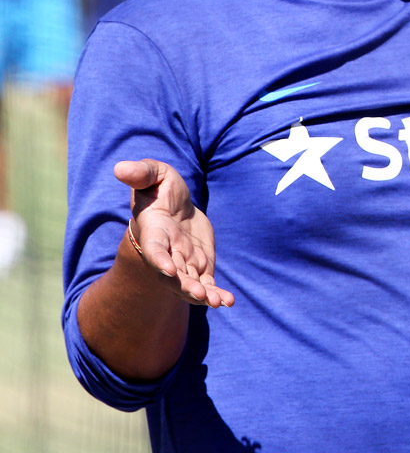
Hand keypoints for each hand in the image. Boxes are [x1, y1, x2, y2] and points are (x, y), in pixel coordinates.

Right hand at [114, 159, 233, 308]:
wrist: (175, 206)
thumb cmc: (159, 189)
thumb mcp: (153, 175)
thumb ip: (140, 173)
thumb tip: (120, 168)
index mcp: (154, 232)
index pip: (154, 249)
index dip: (159, 260)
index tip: (169, 270)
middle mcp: (167, 253)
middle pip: (173, 275)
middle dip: (184, 285)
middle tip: (198, 294)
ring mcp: (183, 262)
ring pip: (190, 284)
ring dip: (201, 294)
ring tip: (216, 302)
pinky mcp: (199, 267)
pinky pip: (207, 284)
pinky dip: (215, 294)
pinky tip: (228, 301)